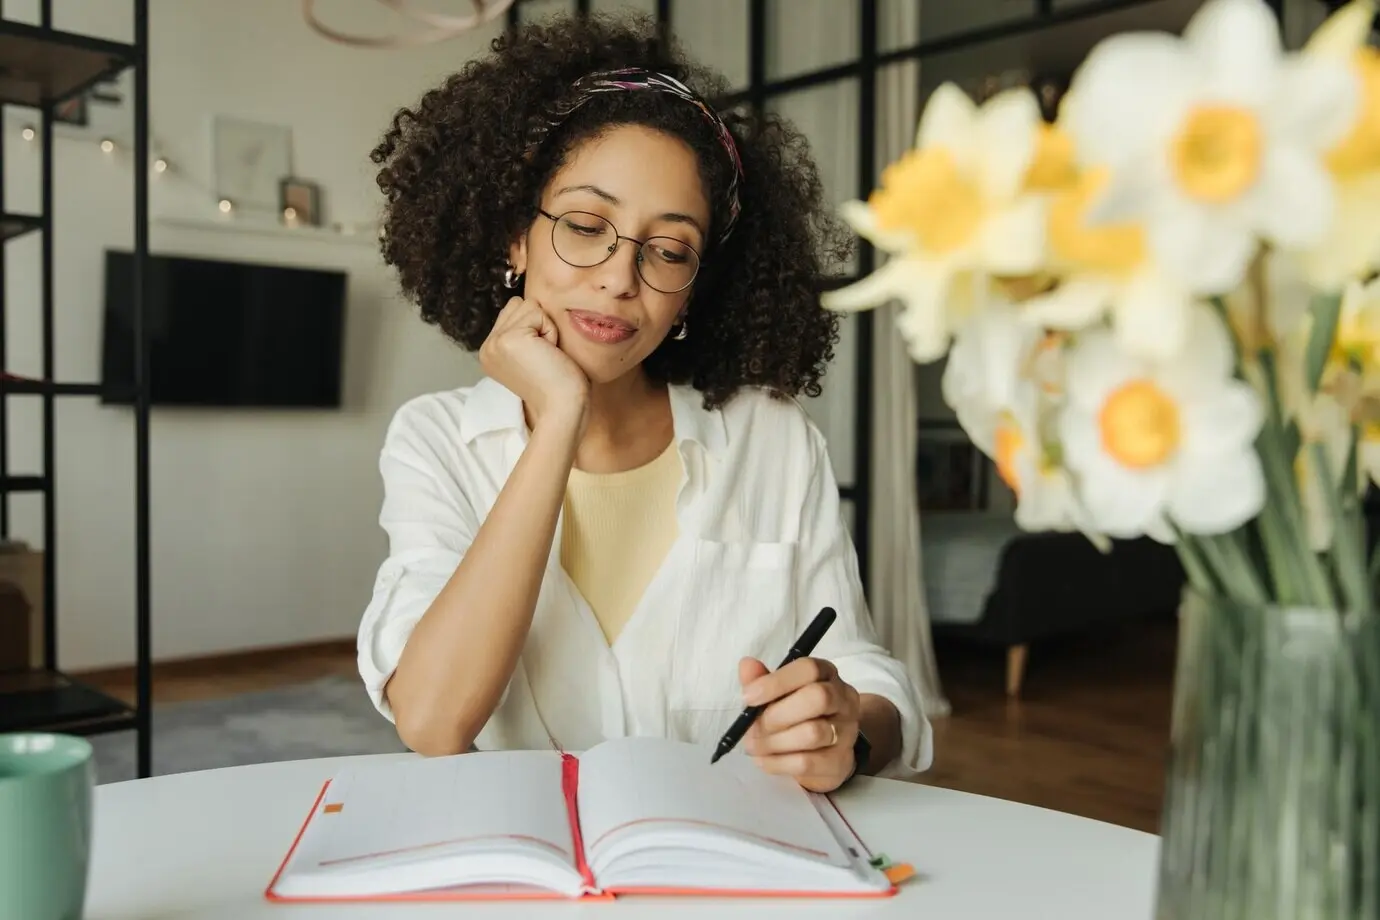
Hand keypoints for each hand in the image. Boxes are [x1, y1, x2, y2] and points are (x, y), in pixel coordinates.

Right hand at [479, 296, 588, 432]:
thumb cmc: (560, 385)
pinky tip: (548, 355)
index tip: (540, 358)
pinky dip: (550, 331)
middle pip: (519, 304)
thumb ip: (523, 331)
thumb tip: (530, 305)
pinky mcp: (508, 339)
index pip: (513, 310)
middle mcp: (487, 346)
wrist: (563, 409)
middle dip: (540, 325)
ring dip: (546, 328)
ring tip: (546, 355)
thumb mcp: (532, 354)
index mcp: (491, 351)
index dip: (536, 328)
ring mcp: (494, 342)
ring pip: (528, 305)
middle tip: (544, 356)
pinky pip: (538, 313)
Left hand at [738, 656, 860, 792]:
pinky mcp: (839, 761)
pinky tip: (763, 759)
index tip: (748, 696)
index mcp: (826, 674)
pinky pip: (807, 762)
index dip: (776, 682)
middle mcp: (843, 699)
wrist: (825, 752)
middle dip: (778, 714)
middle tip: (753, 728)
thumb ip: (761, 679)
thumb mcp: (778, 693)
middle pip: (818, 698)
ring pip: (813, 733)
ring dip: (774, 741)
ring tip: (753, 745)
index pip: (809, 669)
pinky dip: (777, 762)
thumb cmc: (797, 714)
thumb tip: (746, 665)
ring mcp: (846, 731)